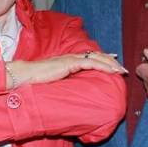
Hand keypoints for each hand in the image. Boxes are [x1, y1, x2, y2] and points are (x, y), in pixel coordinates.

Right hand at [8, 52, 126, 86]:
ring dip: (110, 63)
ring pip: (96, 58)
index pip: (90, 57)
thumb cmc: (36, 81)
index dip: (103, 59)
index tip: (114, 64)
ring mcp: (70, 59)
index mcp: (68, 60)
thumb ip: (64, 82)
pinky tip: (111, 71)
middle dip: (111, 61)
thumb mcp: (54, 81)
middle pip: (96, 55)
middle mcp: (71, 57)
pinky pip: (90, 64)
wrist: (25, 75)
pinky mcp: (69, 64)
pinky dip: (103, 66)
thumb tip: (72, 91)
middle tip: (122, 69)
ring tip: (121, 70)